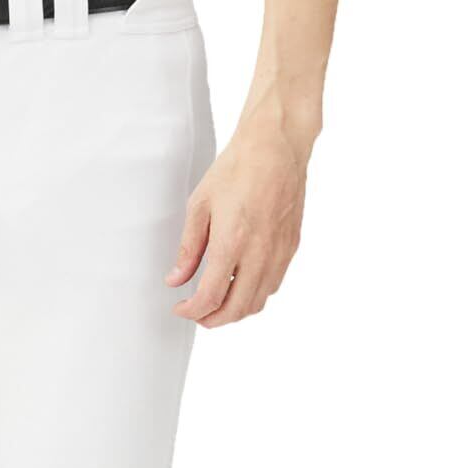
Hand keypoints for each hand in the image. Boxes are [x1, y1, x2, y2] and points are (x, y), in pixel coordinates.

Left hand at [166, 116, 311, 326]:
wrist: (276, 147)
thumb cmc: (237, 169)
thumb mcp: (199, 205)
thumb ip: (188, 248)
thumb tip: (176, 279)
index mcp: (232, 242)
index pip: (210, 297)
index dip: (192, 311)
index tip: (180, 307)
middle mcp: (260, 253)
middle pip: (237, 309)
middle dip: (213, 319)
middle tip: (196, 313)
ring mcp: (280, 252)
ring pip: (259, 302)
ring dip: (235, 310)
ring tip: (216, 302)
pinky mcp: (292, 247)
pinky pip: (274, 284)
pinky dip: (255, 294)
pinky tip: (240, 283)